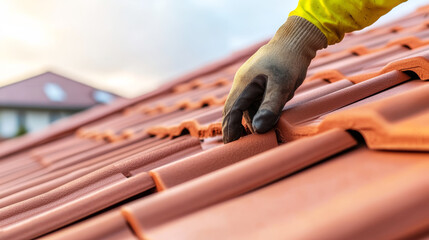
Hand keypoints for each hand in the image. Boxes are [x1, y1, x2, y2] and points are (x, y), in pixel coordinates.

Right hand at [222, 16, 326, 142]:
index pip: (231, 111)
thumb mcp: (282, 85)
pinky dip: (258, 114)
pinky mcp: (260, 84)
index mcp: (243, 84)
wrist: (296, 40)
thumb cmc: (289, 60)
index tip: (231, 145)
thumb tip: (258, 129)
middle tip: (240, 147)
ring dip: (249, 122)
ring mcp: (251, 84)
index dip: (230, 129)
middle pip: (235, 111)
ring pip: (246, 108)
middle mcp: (243, 84)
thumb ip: (270, 107)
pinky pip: (255, 102)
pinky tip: (265, 122)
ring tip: (257, 139)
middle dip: (236, 129)